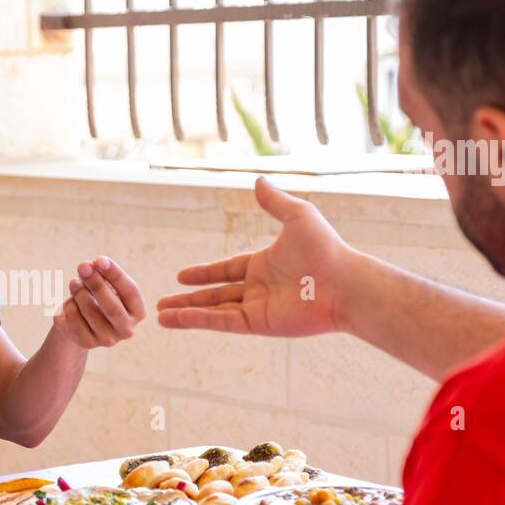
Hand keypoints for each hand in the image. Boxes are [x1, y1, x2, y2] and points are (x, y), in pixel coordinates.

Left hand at [53, 256, 145, 348]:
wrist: (82, 319)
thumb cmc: (98, 295)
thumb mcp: (105, 282)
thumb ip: (101, 273)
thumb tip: (89, 266)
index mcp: (138, 311)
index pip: (130, 292)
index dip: (115, 274)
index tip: (99, 260)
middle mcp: (127, 329)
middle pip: (112, 307)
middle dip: (96, 284)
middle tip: (82, 266)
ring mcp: (108, 340)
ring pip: (91, 313)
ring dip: (80, 293)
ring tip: (74, 282)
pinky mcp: (89, 343)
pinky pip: (75, 323)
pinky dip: (70, 307)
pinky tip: (71, 302)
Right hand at [156, 177, 355, 336]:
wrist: (344, 283)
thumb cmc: (326, 249)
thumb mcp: (298, 215)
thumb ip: (275, 202)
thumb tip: (258, 180)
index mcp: (264, 265)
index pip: (226, 270)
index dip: (204, 274)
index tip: (181, 277)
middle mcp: (258, 289)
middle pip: (215, 295)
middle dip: (188, 300)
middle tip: (162, 303)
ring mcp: (257, 308)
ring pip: (214, 312)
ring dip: (186, 314)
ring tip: (160, 317)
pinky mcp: (259, 324)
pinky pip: (223, 322)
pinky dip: (200, 321)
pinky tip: (178, 318)